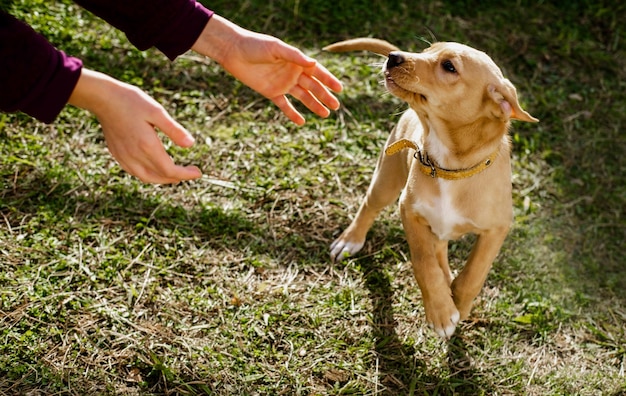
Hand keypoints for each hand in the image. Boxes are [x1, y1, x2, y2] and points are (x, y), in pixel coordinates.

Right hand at [68, 69, 201, 183]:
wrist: (103, 98)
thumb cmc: (131, 101)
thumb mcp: (157, 112)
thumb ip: (174, 130)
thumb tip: (191, 144)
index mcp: (147, 146)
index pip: (169, 170)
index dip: (185, 174)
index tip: (198, 172)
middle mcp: (135, 155)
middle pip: (159, 177)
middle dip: (177, 178)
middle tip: (190, 173)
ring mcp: (124, 156)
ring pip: (146, 177)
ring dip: (162, 179)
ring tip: (175, 174)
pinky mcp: (117, 154)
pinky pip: (134, 172)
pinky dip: (148, 174)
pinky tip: (154, 168)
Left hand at [192, 15, 342, 124]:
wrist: (233, 52)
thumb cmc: (255, 45)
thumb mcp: (276, 48)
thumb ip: (295, 56)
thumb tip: (314, 63)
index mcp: (296, 61)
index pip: (317, 72)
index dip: (329, 80)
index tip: (340, 89)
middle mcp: (292, 73)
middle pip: (312, 87)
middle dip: (325, 96)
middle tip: (336, 106)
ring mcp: (282, 84)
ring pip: (302, 97)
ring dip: (314, 105)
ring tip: (325, 115)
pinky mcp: (271, 93)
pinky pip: (285, 105)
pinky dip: (292, 114)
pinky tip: (302, 122)